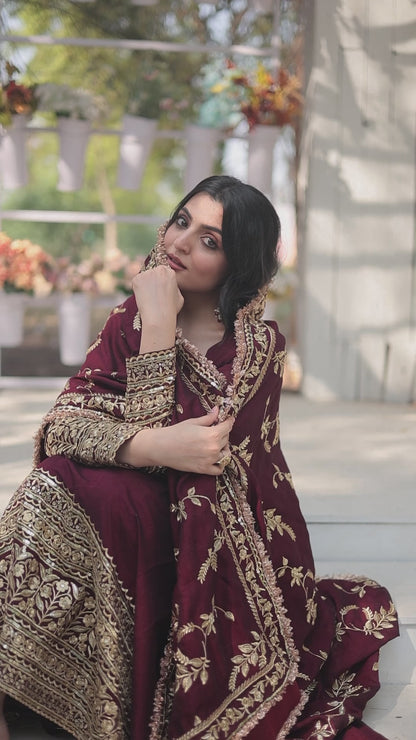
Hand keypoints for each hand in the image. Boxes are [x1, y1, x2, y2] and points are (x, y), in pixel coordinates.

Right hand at [118, 407, 234, 474]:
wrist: (160, 447)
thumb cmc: (175, 432)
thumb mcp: (193, 422)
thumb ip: (208, 418)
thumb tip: (217, 410)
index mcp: (212, 434)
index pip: (228, 427)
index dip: (229, 421)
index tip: (229, 419)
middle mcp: (214, 448)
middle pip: (226, 439)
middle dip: (223, 433)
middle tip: (216, 429)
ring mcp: (209, 460)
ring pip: (225, 453)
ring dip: (223, 448)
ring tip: (215, 443)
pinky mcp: (203, 469)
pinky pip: (219, 469)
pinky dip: (220, 464)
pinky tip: (215, 458)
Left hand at [132, 265, 183, 323]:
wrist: (158, 316)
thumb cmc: (170, 309)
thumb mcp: (179, 296)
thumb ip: (174, 287)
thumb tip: (169, 285)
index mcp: (170, 272)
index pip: (164, 271)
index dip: (161, 280)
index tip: (159, 288)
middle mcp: (158, 269)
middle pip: (153, 271)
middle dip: (153, 280)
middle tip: (153, 293)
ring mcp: (146, 273)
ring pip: (144, 276)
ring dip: (145, 284)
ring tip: (149, 297)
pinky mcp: (136, 279)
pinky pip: (136, 282)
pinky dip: (138, 288)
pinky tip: (143, 297)